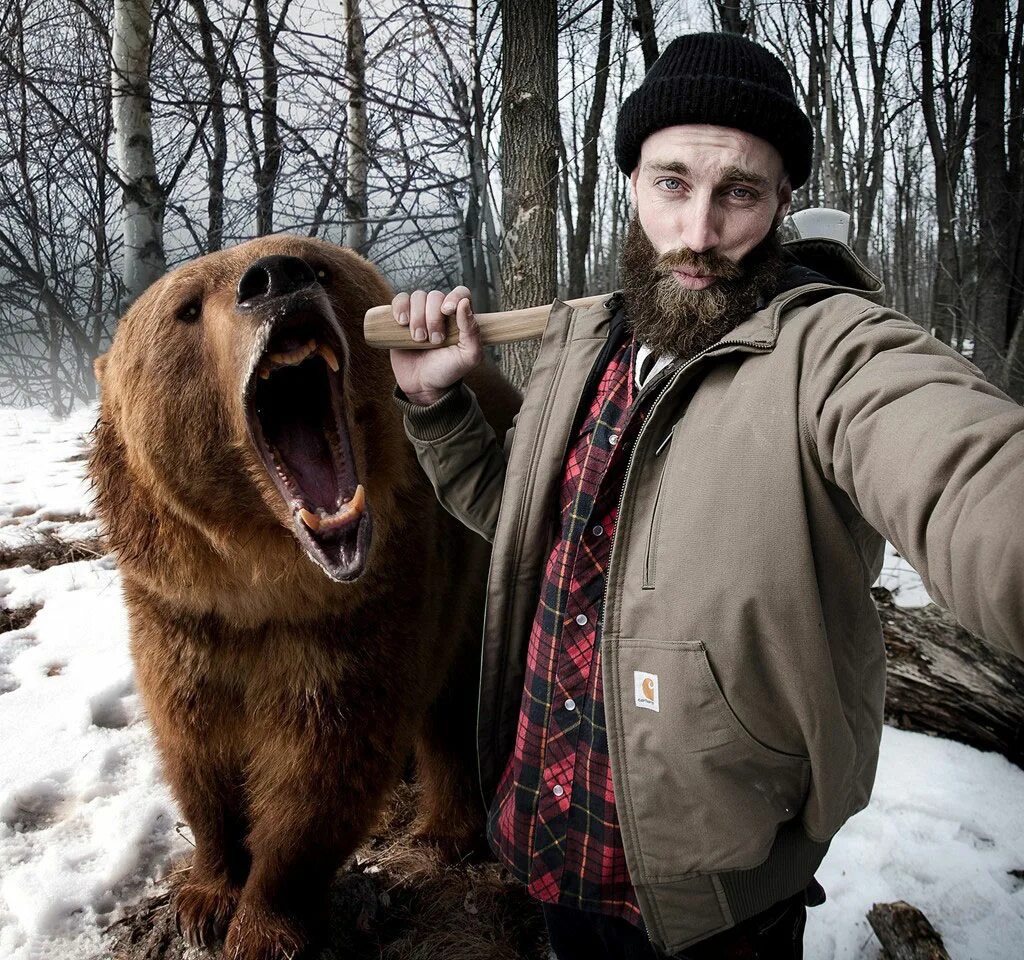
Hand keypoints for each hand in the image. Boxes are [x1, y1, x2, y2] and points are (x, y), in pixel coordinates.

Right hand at [389, 286, 483, 404]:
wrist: (423, 385)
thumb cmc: (447, 370)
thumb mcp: (468, 357)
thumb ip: (472, 332)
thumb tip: (464, 304)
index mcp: (460, 317)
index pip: (460, 293)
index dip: (453, 297)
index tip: (447, 311)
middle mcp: (440, 312)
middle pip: (435, 295)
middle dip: (432, 318)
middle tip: (434, 340)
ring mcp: (420, 313)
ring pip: (417, 297)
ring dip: (417, 318)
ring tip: (419, 339)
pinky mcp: (402, 319)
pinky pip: (399, 300)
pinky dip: (400, 308)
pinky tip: (402, 323)